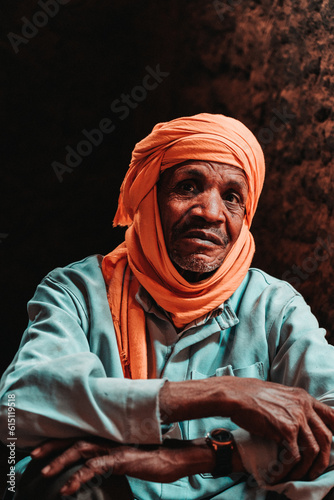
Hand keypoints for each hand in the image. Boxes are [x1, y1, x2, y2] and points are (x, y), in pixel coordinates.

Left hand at [31, 437, 217, 495]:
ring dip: (60, 461)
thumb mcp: (127, 457)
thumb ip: (110, 457)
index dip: (59, 440)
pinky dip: (78, 477)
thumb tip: (96, 464)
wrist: (174, 458)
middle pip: (74, 438)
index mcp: (107, 438)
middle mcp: (108, 438)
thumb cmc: (151, 458)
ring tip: (44, 472)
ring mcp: (114, 447)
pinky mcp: (121, 459)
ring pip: (80, 450)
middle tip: (33, 453)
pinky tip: (68, 489)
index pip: (78, 435)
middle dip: (51, 445)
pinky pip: (94, 468)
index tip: (41, 447)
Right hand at [160, 378, 333, 483]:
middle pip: (326, 437)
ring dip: (307, 468)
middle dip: (324, 458)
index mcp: (303, 397)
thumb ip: (293, 406)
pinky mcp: (286, 430)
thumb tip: (299, 423)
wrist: (236, 395)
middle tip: (315, 470)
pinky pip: (295, 456)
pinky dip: (290, 469)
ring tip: (298, 476)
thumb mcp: (279, 395)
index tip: (333, 445)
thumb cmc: (251, 396)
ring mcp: (297, 418)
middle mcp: (304, 406)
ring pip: (313, 450)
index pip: (331, 415)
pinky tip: (282, 474)